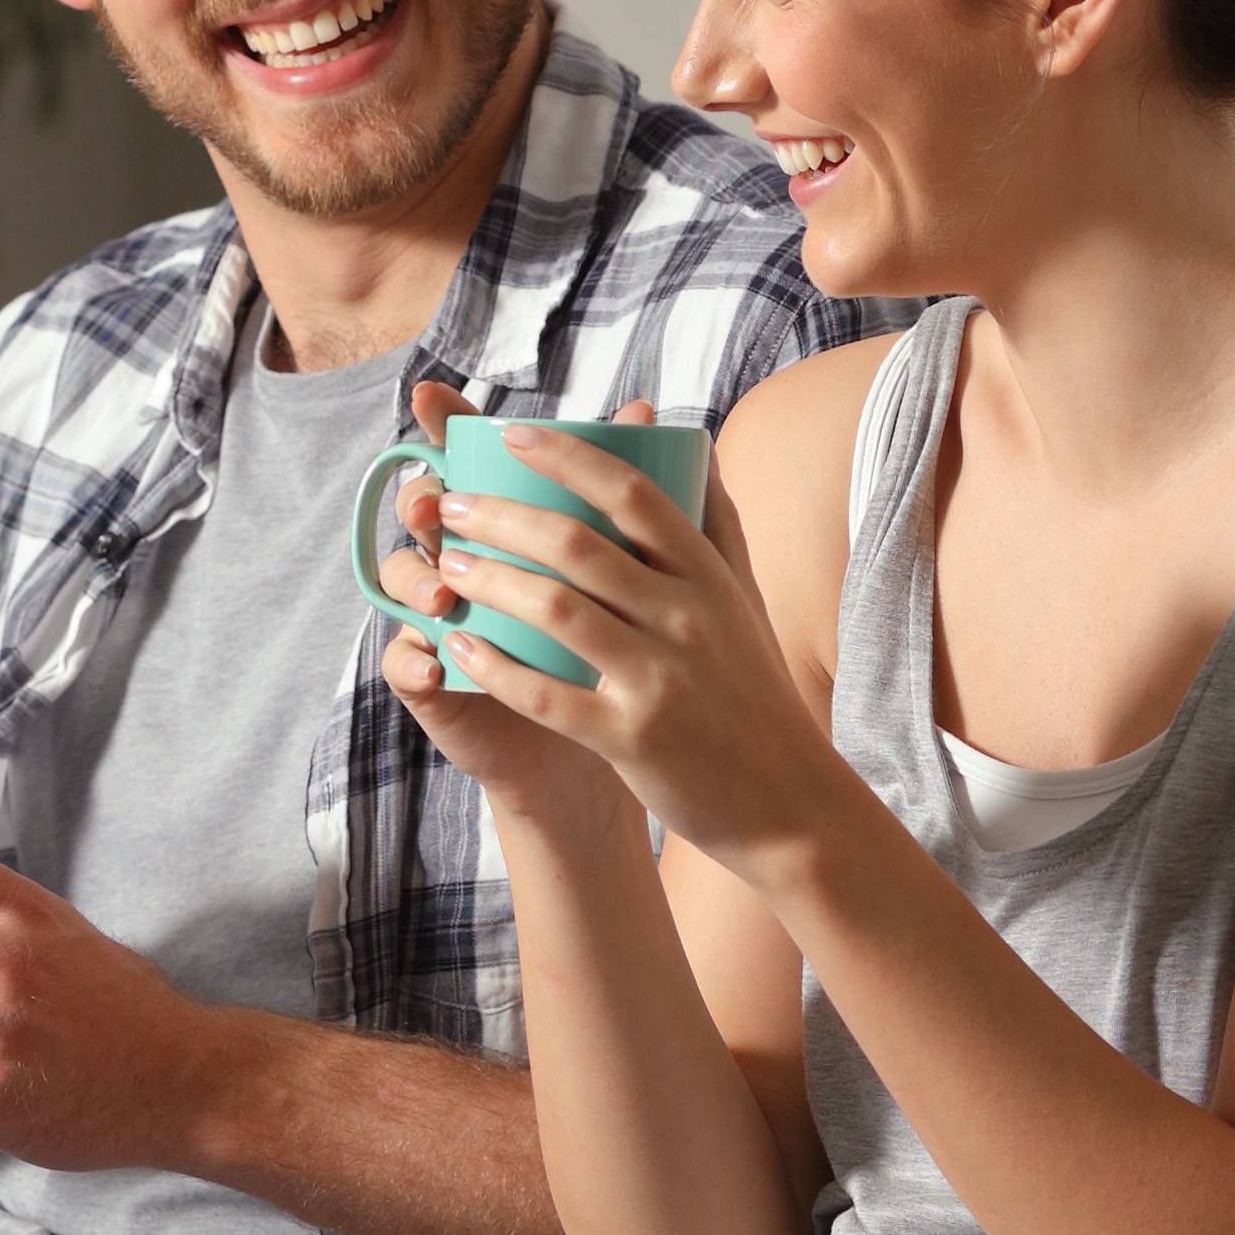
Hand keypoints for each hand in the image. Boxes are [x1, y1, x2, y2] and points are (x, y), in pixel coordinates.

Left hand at [384, 396, 848, 873]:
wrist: (788, 801)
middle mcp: (687, 618)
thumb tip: (688, 437)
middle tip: (450, 502)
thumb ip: (714, 519)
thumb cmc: (753, 690)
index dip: (568, 457)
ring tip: (445, 565)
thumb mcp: (745, 598)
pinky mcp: (632, 739)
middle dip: (500, 516)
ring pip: (554, 611)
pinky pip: (545, 694)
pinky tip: (457, 648)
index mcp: (709, 576)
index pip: (633, 493)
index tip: (512, 432)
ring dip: (487, 580)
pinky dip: (494, 667)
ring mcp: (659, 679)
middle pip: (577, 545)